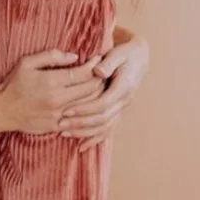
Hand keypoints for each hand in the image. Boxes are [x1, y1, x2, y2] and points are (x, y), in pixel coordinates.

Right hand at [0, 49, 104, 134]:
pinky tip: (87, 102)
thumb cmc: (15, 83)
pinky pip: (78, 118)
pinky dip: (85, 109)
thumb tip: (74, 56)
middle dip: (99, 78)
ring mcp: (58, 115)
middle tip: (102, 71)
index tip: (98, 59)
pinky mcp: (56, 126)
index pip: (84, 73)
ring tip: (97, 85)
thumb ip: (51, 56)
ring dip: (96, 94)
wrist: (2, 110)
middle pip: (91, 89)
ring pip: (88, 105)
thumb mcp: (27, 62)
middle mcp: (57, 99)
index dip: (94, 65)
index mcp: (51, 81)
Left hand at [59, 29, 149, 150]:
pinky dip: (95, 139)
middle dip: (80, 124)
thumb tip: (97, 71)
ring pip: (104, 127)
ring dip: (84, 133)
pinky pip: (108, 129)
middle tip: (60, 125)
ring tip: (64, 133)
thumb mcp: (118, 53)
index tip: (66, 111)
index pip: (103, 104)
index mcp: (123, 87)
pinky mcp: (118, 111)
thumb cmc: (126, 52)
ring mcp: (122, 108)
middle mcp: (124, 101)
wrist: (139, 57)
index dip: (84, 109)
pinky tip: (81, 146)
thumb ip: (108, 62)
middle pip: (102, 119)